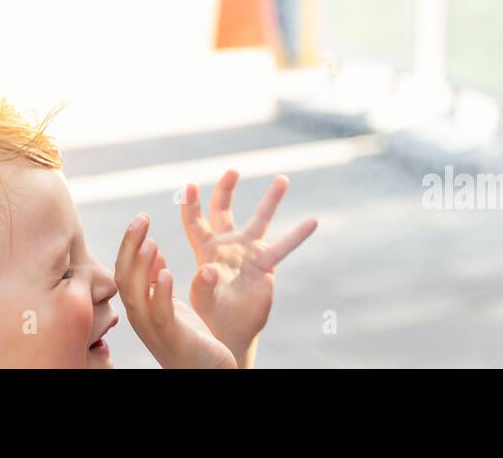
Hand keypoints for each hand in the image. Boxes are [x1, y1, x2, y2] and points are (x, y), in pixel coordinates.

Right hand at [114, 214, 236, 368]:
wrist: (208, 375)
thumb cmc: (190, 340)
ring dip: (141, 266)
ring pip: (137, 295)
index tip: (142, 217)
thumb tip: (149, 248)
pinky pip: (161, 315)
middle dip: (130, 247)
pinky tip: (166, 273)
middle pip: (125, 278)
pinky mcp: (174, 340)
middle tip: (142, 218)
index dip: (130, 244)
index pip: (125, 270)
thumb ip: (158, 279)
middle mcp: (141, 319)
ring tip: (151, 241)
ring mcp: (154, 331)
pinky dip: (160, 293)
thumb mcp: (171, 304)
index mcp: (141, 308)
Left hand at [182, 171, 316, 367]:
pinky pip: (284, 246)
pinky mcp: (266, 264)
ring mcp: (247, 252)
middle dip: (225, 189)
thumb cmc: (210, 316)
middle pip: (223, 210)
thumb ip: (204, 286)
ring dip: (270, 200)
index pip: (195, 222)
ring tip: (282, 179)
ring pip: (260, 220)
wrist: (232, 332)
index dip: (191, 204)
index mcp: (205, 251)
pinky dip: (298, 235)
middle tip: (233, 170)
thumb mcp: (204, 302)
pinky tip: (313, 221)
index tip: (189, 185)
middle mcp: (226, 245)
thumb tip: (209, 269)